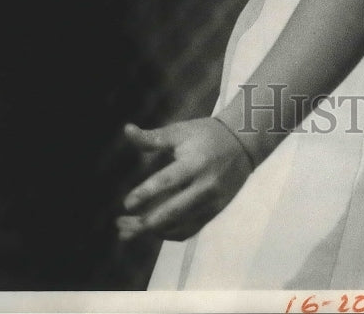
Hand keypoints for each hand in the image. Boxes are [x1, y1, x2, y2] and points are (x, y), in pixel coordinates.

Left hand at [117, 117, 252, 241]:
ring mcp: (212, 202)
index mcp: (195, 163)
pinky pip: (190, 230)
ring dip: (152, 232)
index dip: (145, 194)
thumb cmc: (206, 134)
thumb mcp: (180, 132)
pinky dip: (169, 234)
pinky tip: (152, 230)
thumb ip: (152, 138)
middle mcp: (205, 186)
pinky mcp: (215, 212)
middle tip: (120, 225)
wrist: (243, 144)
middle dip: (144, 223)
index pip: (167, 182)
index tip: (126, 204)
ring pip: (179, 225)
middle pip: (172, 211)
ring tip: (127, 231)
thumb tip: (126, 130)